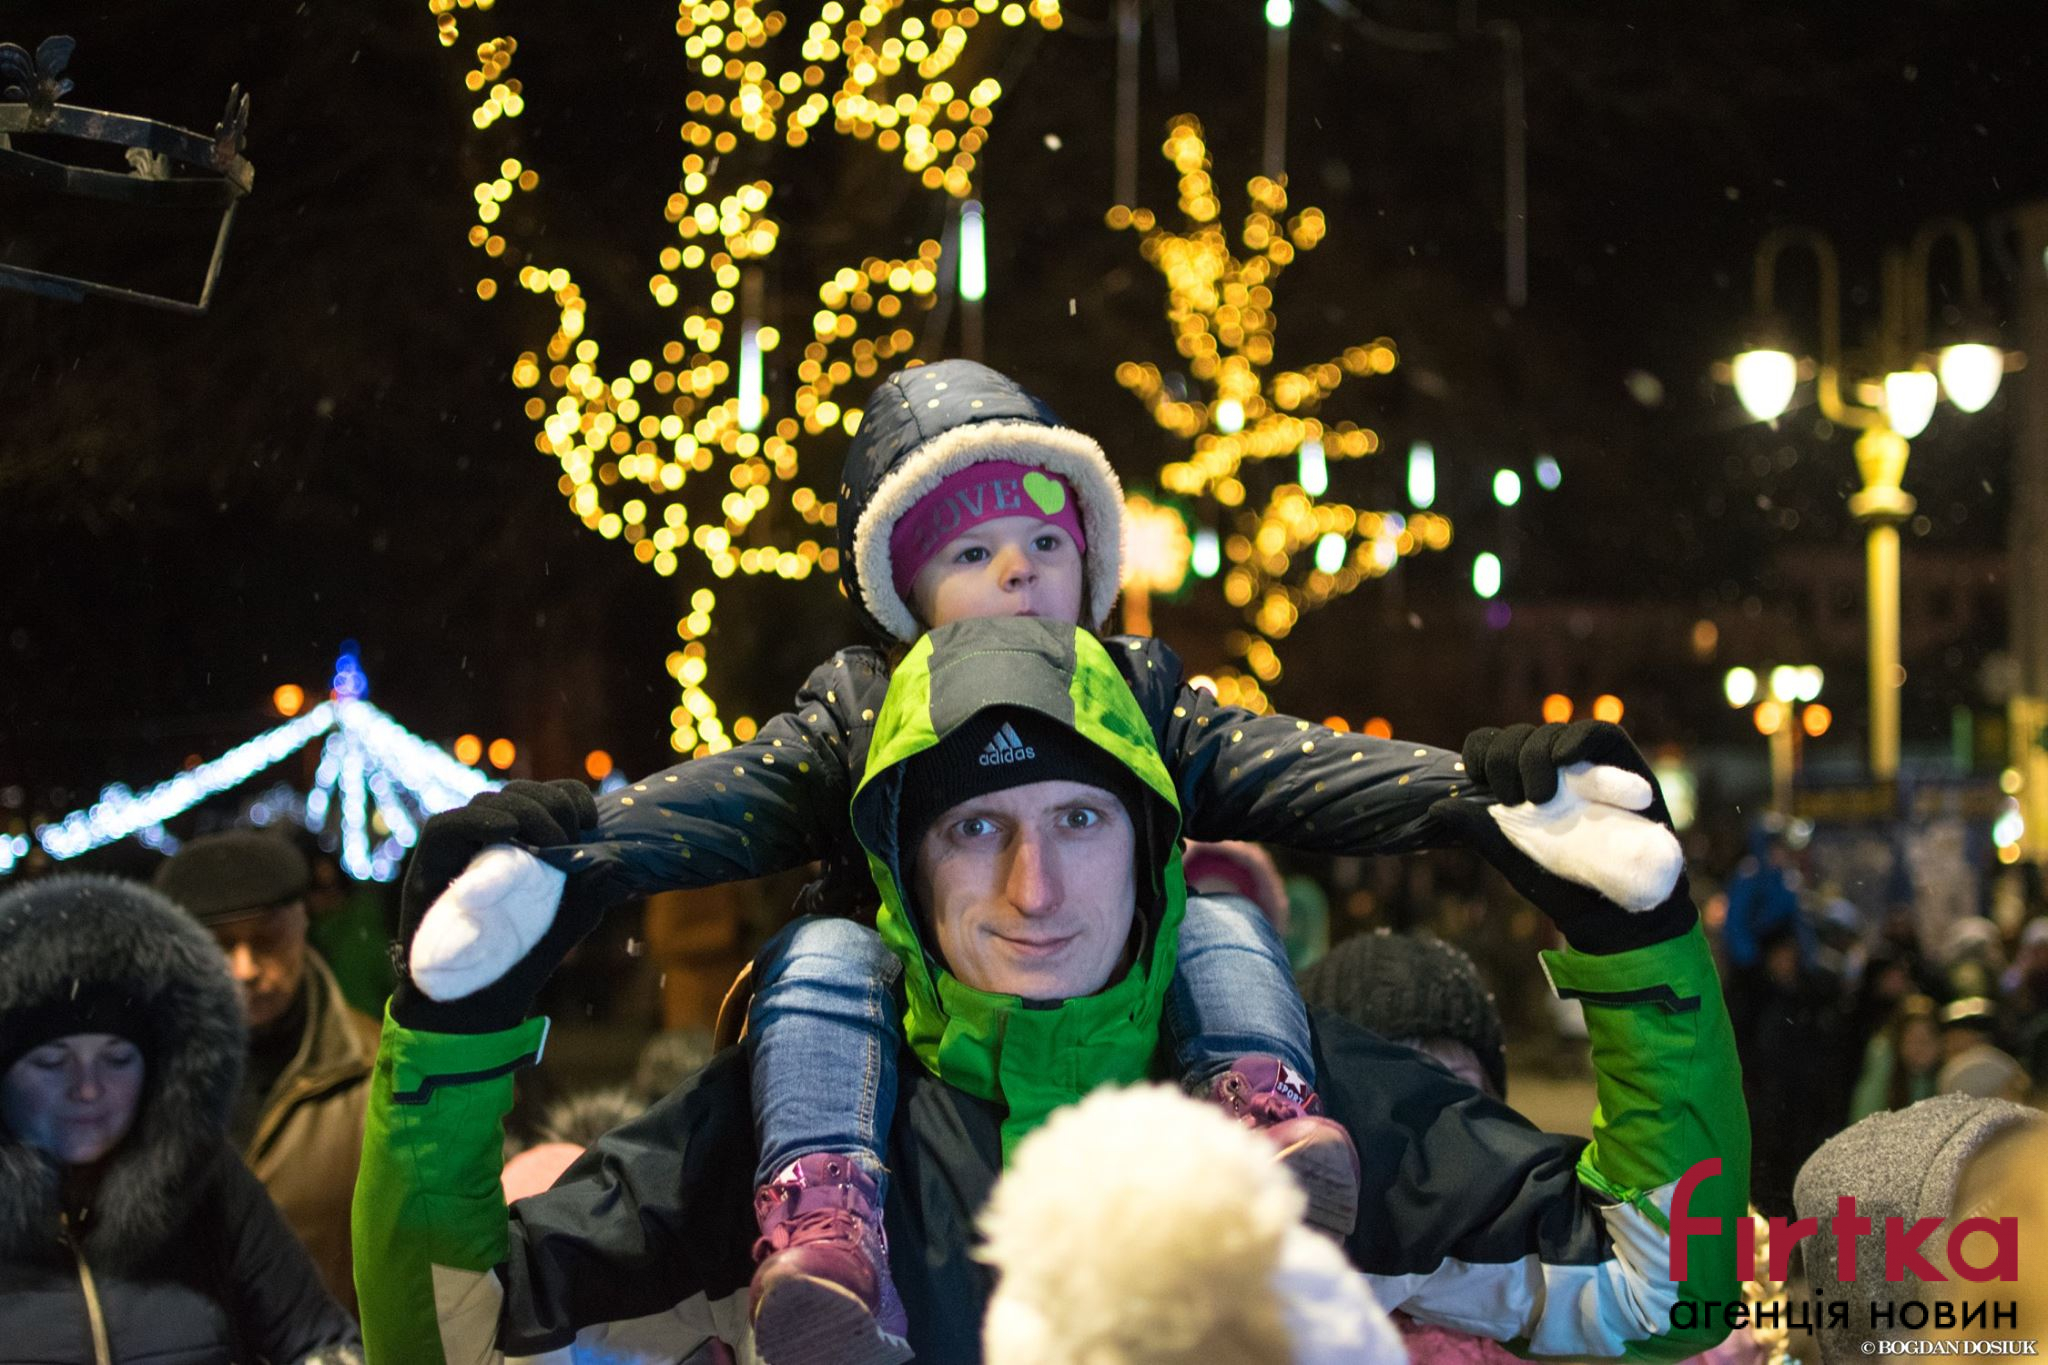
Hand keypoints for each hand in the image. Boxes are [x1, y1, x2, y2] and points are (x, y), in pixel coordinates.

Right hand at [393, 779, 597, 1032]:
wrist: (482, 1002)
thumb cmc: (525, 957)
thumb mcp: (571, 916)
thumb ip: (593, 886)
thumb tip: (614, 860)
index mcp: (524, 841)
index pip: (544, 794)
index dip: (568, 794)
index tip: (591, 817)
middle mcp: (488, 838)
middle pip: (518, 792)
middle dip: (551, 803)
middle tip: (569, 836)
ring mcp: (458, 849)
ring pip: (487, 801)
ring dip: (525, 812)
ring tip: (548, 841)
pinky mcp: (429, 864)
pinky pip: (447, 826)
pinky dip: (478, 822)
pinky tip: (507, 832)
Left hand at [1431, 722, 1693, 953]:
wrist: (1615, 914)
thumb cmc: (1563, 885)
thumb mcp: (1514, 857)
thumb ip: (1482, 830)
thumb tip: (1437, 807)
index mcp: (1520, 785)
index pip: (1492, 745)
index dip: (1481, 750)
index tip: (1477, 777)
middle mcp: (1552, 769)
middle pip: (1519, 735)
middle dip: (1506, 759)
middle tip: (1514, 798)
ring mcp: (1587, 764)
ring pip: (1552, 732)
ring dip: (1537, 756)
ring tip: (1542, 797)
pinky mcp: (1623, 764)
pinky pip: (1599, 734)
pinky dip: (1577, 739)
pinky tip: (1564, 759)